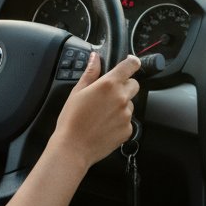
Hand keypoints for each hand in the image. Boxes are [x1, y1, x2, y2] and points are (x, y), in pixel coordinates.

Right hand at [50, 53, 140, 168]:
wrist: (73, 148)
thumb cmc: (72, 120)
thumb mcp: (77, 91)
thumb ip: (90, 72)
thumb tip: (95, 58)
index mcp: (109, 84)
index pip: (130, 66)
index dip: (132, 62)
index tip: (131, 63)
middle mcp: (121, 98)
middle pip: (134, 85)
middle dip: (124, 86)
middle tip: (108, 95)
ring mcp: (127, 115)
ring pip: (130, 104)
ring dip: (121, 105)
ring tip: (103, 114)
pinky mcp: (128, 130)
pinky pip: (128, 120)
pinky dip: (120, 121)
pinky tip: (105, 125)